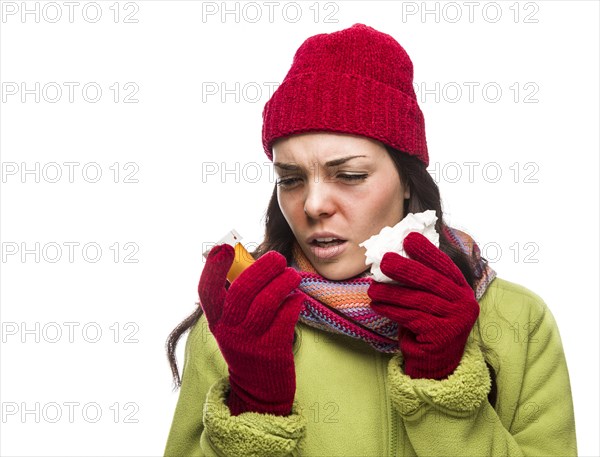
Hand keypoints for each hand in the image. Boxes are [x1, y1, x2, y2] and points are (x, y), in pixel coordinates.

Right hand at [198, 244, 302, 415]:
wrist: (259, 387)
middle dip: (262, 268)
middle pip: (242, 291)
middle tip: (278, 259)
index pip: (207, 291)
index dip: (213, 268)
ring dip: (283, 282)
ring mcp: (250, 342)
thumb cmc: (249, 343)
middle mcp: (229, 331)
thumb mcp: (234, 323)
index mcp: (217, 320)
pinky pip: (285, 317)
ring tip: (293, 276)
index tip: (224, 248)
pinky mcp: (272, 351)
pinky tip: (297, 298)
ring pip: (266, 302)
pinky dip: (293, 302)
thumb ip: (239, 297)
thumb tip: (255, 261)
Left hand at [367, 232, 479, 379]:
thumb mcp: (430, 299)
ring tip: (372, 288)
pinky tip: (377, 305)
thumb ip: (421, 280)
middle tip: (384, 260)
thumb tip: (393, 254)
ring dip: (391, 292)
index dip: (426, 251)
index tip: (409, 238)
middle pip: (432, 281)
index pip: (445, 266)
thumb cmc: (427, 323)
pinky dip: (391, 310)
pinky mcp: (441, 336)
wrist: (434, 362)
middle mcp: (464, 303)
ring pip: (418, 300)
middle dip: (405, 269)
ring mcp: (456, 321)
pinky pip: (411, 318)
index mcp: (462, 289)